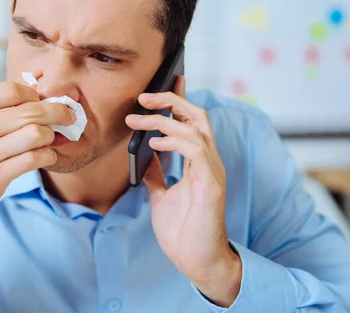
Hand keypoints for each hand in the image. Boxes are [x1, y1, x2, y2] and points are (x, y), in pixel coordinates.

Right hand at [0, 81, 75, 266]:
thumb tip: (38, 98)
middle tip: (67, 116)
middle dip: (56, 112)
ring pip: (35, 134)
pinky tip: (46, 157)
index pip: (11, 89)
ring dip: (51, 136)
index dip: (36, 94)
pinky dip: (47, 155)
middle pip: (29, 110)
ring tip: (50, 140)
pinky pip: (33, 159)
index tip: (44, 102)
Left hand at [125, 77, 241, 307]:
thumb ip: (157, 173)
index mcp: (198, 162)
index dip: (177, 100)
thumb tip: (145, 155)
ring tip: (137, 119)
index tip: (156, 87)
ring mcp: (212, 171)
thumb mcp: (162, 195)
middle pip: (196, 115)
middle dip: (171, 100)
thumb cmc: (184, 231)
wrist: (197, 261)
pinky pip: (196, 151)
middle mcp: (208, 161)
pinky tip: (154, 144)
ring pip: (195, 128)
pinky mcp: (211, 184)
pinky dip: (174, 142)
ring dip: (164, 120)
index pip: (191, 121)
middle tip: (143, 96)